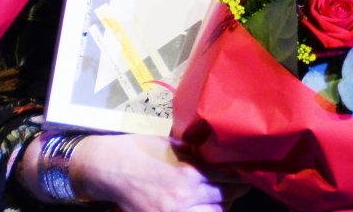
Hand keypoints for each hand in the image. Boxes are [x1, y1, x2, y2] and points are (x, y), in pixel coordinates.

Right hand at [20, 133, 239, 211]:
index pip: (229, 179)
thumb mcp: (174, 145)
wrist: (106, 168)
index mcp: (189, 174)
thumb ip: (198, 154)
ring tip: (219, 198)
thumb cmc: (140, 150)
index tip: (246, 172)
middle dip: (233, 191)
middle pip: (225, 200)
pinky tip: (202, 207)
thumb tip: (222, 154)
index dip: (240, 176)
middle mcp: (184, 198)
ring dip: (218, 206)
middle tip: (236, 185)